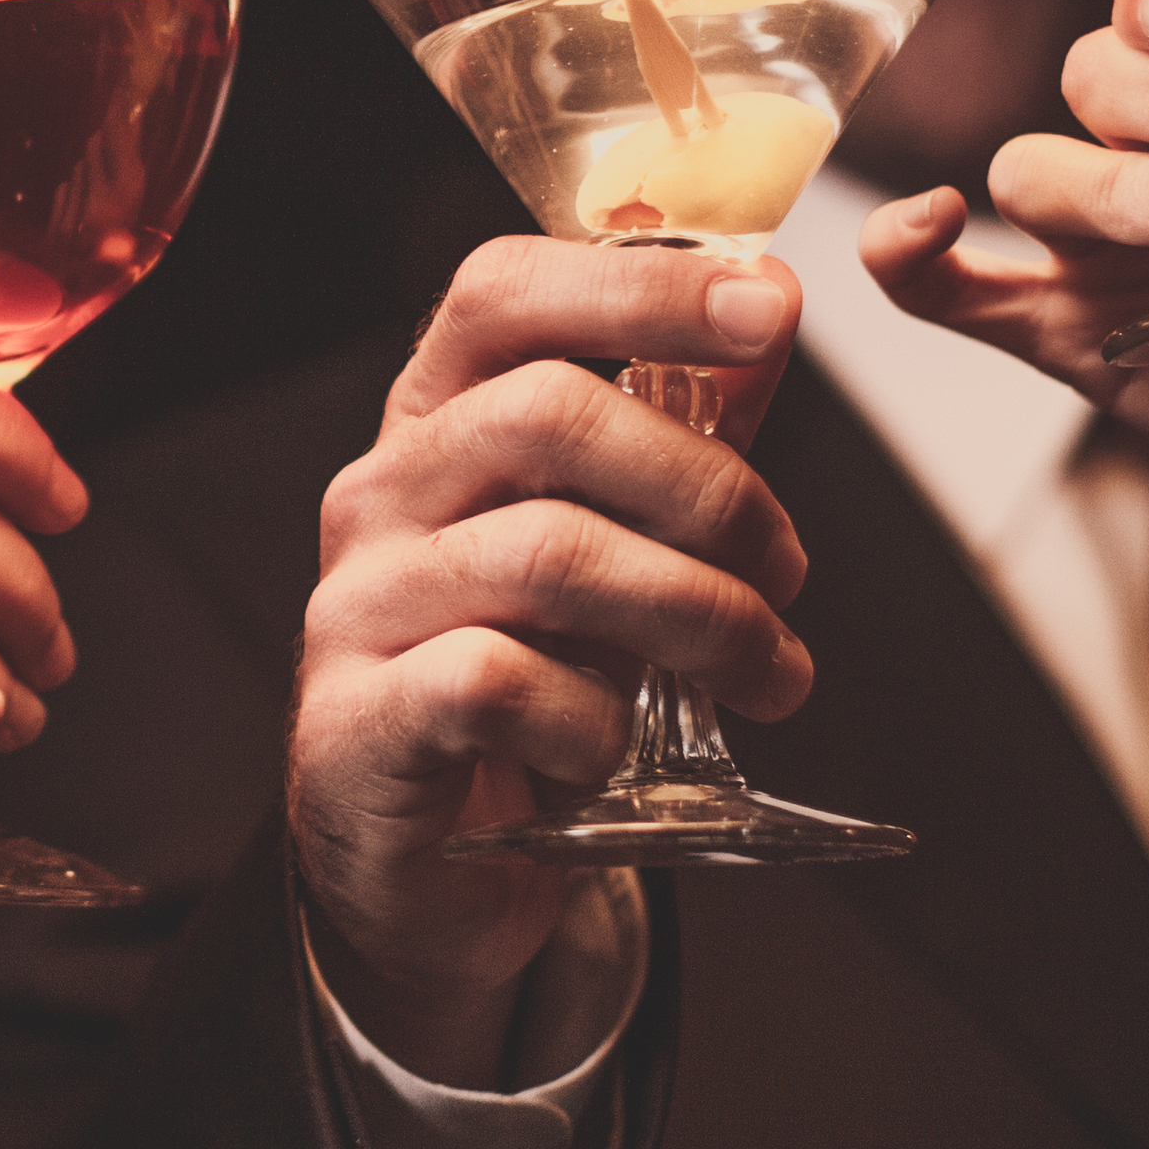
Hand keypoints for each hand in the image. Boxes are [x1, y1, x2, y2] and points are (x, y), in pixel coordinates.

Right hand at [288, 238, 808, 1078]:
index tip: (768, 305)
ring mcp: (360, 607)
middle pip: (543, 415)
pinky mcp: (362, 723)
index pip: (503, 294)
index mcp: (438, 425)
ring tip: (767, 674)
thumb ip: (683, 430)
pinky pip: (500, 684)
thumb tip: (770, 302)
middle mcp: (383, 497)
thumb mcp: (615, 548)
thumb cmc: (525, 688)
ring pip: (546, 555)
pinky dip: (592, 720)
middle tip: (788, 569)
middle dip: (706, 488)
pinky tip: (616, 752)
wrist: (431, 866)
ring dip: (697, 614)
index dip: (638, 282)